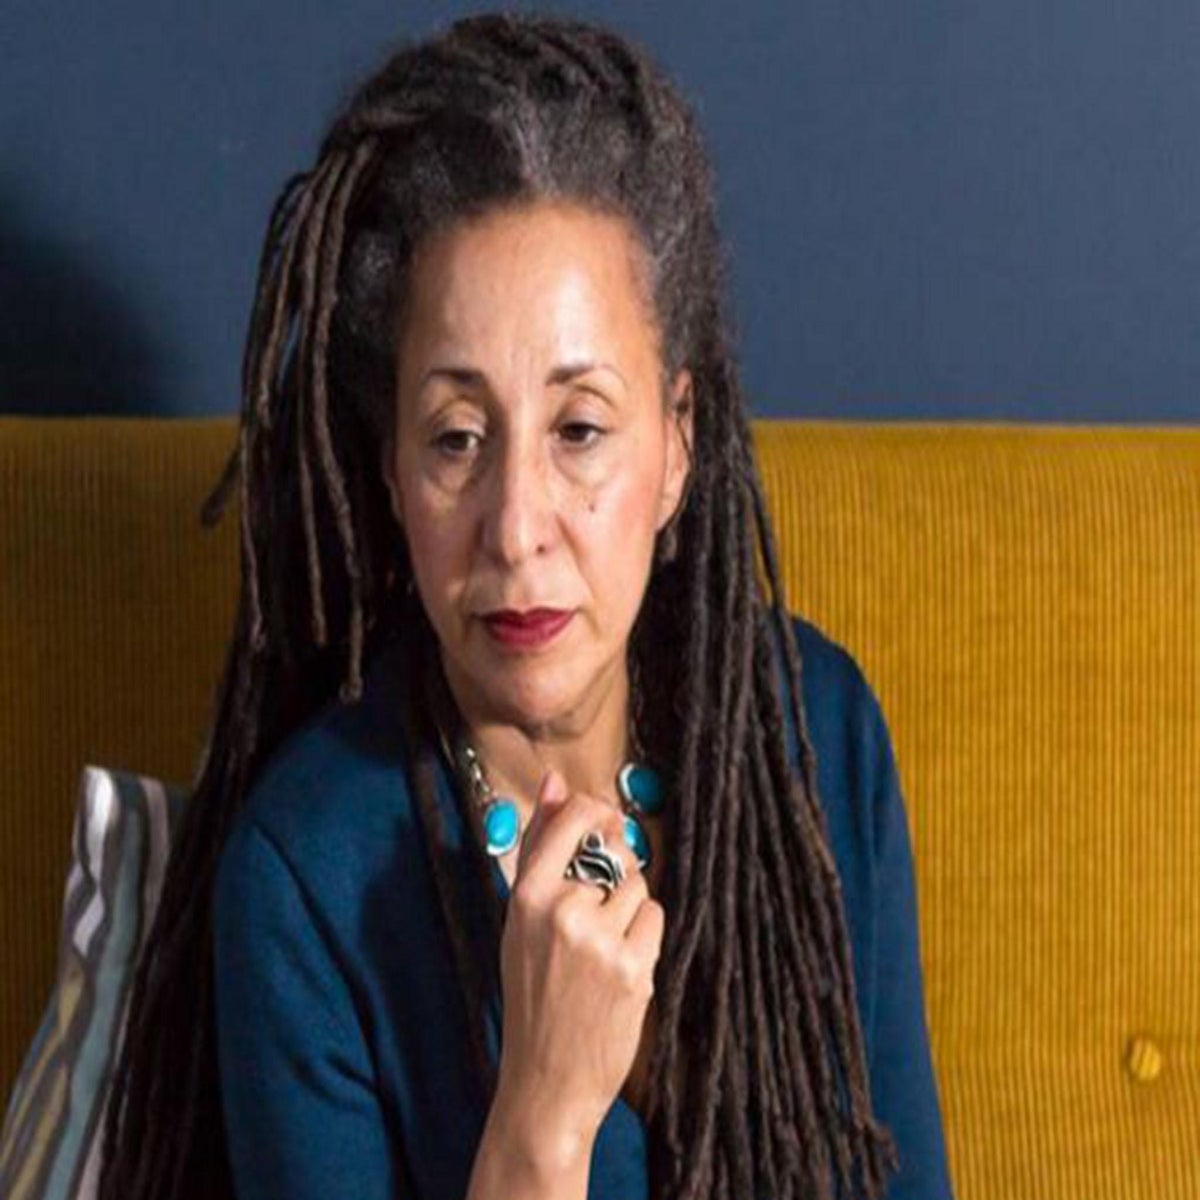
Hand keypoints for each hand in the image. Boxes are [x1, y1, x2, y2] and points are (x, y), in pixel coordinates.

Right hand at [494, 767, 663, 1142]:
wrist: (546, 1078)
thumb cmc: (532, 991)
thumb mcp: (519, 918)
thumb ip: (536, 846)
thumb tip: (554, 782)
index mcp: (527, 894)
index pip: (574, 817)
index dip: (597, 813)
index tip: (602, 824)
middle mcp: (562, 910)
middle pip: (615, 851)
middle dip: (614, 871)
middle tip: (595, 912)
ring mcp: (600, 940)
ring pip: (639, 884)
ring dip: (630, 907)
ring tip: (603, 944)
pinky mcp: (633, 968)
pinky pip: (655, 916)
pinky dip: (644, 934)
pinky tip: (621, 962)